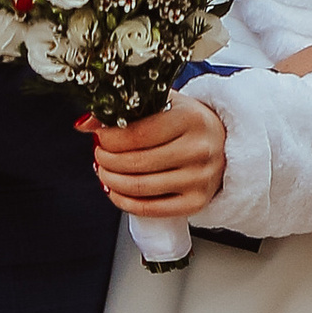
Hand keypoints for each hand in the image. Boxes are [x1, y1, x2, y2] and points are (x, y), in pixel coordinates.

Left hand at [86, 92, 226, 220]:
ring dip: (110, 180)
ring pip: (138, 186)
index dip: (109, 138)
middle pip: (135, 162)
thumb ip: (127, 108)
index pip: (137, 134)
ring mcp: (198, 179)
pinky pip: (149, 209)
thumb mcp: (164, 104)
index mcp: (190, 119)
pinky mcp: (195, 202)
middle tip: (100, 153)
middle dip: (107, 159)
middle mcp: (198, 150)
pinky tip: (116, 190)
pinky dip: (124, 201)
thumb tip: (86, 123)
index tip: (99, 135)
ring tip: (105, 171)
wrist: (224, 144)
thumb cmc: (190, 123)